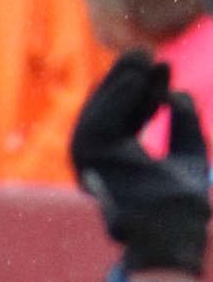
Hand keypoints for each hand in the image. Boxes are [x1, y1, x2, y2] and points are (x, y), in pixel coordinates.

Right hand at [73, 52, 210, 275]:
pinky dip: (116, 95)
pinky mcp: (90, 161)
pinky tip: (137, 76)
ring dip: (119, 81)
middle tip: (145, 51)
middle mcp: (100, 166)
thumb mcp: (190, 153)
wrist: (174, 229)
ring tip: (141, 55)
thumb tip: (179, 93)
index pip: (126, 121)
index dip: (146, 92)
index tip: (165, 65)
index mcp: (121, 166)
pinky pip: (99, 119)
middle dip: (126, 80)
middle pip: (108, 113)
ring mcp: (91, 165)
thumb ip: (185, 123)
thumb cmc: (183, 205)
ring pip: (98, 112)